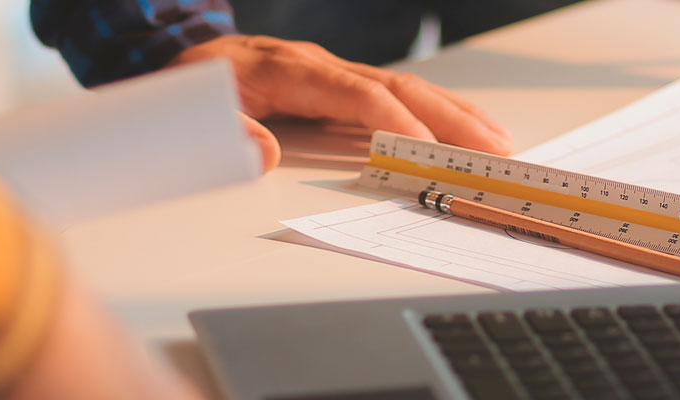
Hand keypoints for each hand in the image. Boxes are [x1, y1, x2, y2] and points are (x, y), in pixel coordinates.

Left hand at [175, 35, 513, 165]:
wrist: (183, 56)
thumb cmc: (192, 84)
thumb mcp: (193, 105)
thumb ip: (226, 130)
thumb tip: (264, 155)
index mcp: (286, 68)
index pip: (352, 91)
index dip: (389, 119)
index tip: (422, 147)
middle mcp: (319, 64)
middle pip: (395, 86)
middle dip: (446, 118)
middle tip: (491, 149)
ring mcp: (333, 71)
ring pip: (404, 88)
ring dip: (453, 114)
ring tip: (496, 141)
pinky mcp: (339, 83)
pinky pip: (395, 95)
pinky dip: (434, 112)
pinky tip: (463, 129)